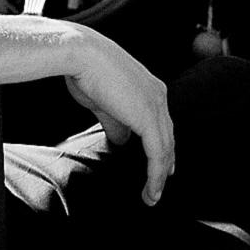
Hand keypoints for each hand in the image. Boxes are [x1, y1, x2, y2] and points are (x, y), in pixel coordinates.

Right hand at [63, 26, 174, 204]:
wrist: (81, 53)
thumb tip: (120, 140)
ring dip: (160, 176)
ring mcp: (156, 106)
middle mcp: (158, 95)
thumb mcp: (103, 101)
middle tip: (159, 185)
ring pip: (165, 149)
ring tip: (152, 196)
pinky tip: (151, 190)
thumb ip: (115, 122)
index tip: (160, 164)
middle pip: (168, 137)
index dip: (162, 146)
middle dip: (165, 164)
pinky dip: (156, 175)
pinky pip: (157, 154)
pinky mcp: (148, 119)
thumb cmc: (86, 69)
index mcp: (150, 87)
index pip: (162, 123)